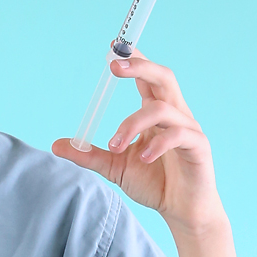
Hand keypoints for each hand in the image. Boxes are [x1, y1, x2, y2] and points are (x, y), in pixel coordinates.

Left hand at [52, 50, 224, 235]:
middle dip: (139, 67)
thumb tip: (57, 145)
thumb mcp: (115, 167)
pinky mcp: (199, 147)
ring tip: (115, 146)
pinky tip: (142, 158)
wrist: (182, 211)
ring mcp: (189, 129)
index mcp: (156, 113)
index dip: (134, 60)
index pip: (146, 78)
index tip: (114, 46)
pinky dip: (158, 144)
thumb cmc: (154, 183)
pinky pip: (180, 135)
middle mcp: (174, 114)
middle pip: (162, 77)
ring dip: (133, 123)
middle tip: (114, 68)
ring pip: (162, 108)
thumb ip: (90, 155)